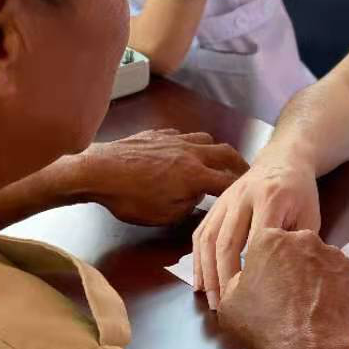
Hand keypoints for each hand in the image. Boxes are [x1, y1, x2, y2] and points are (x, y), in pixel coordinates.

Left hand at [87, 129, 248, 225]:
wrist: (99, 170)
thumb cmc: (129, 198)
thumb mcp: (163, 215)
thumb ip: (188, 205)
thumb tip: (197, 197)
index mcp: (195, 174)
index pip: (228, 181)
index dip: (241, 188)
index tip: (250, 193)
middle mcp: (190, 152)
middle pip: (225, 153)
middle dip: (238, 163)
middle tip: (245, 172)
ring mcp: (174, 139)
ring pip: (205, 138)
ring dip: (214, 150)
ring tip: (215, 160)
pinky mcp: (157, 133)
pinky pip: (182, 135)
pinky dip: (189, 143)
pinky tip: (182, 152)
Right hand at [191, 157, 319, 309]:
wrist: (284, 160)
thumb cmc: (300, 194)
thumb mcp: (310, 216)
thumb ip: (300, 244)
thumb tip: (291, 280)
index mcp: (270, 199)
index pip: (255, 240)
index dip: (249, 271)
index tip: (249, 298)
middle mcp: (243, 197)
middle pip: (226, 241)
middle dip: (222, 277)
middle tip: (224, 306)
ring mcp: (226, 199)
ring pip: (208, 237)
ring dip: (206, 271)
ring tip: (209, 298)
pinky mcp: (216, 203)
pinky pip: (201, 231)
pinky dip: (197, 258)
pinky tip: (200, 280)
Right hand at [218, 228, 348, 348]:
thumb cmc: (264, 326)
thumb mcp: (228, 306)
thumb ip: (234, 283)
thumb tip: (244, 279)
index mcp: (269, 239)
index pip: (265, 242)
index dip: (265, 263)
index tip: (266, 282)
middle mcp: (304, 238)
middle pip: (296, 248)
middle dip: (292, 266)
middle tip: (289, 296)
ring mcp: (334, 254)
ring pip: (322, 262)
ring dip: (316, 277)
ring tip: (312, 307)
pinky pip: (343, 278)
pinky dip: (338, 291)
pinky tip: (330, 311)